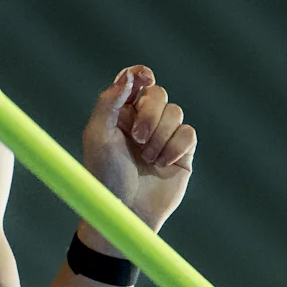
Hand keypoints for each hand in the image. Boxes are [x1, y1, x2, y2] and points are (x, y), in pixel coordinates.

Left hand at [84, 66, 194, 229]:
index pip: (135, 82)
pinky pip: (188, 133)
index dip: (141, 75)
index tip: (144, 78)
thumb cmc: (105, 177)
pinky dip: (176, 146)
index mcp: (120, 114)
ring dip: (160, 135)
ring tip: (148, 159)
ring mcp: (163, 137)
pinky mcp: (181, 154)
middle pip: (158, 94)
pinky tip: (163, 163)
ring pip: (175, 112)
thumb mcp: (98, 137)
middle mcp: (143, 122)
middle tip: (138, 138)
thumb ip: (109, 102)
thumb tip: (129, 75)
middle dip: (150, 114)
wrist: (125, 212)